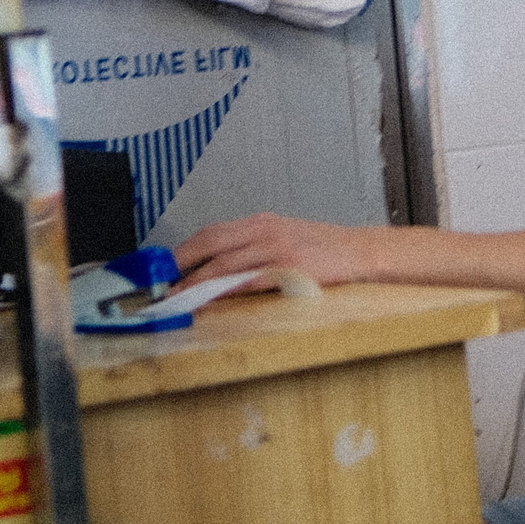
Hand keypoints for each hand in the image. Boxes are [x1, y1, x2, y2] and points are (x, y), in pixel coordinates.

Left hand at [173, 213, 378, 289]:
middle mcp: (264, 231)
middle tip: (162, 284)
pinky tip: (210, 300)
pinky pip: (249, 281)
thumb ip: (253, 250)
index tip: (166, 267)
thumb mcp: (284, 240)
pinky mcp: (289, 269)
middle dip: (181, 263)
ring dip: (195, 281)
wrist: (362, 252)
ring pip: (224, 263)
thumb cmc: (325, 250)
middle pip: (210, 243)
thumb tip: (218, 269)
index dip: (185, 250)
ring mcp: (276, 249)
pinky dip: (225, 290)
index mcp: (260, 223)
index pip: (211, 232)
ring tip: (177, 296)